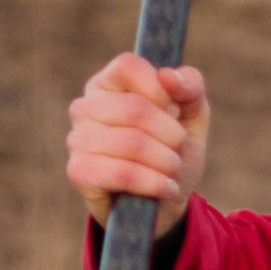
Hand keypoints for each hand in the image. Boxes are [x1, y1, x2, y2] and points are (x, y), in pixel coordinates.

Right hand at [68, 53, 210, 236]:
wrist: (164, 204)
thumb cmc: (173, 151)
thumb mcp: (192, 116)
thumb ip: (190, 87)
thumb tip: (168, 76)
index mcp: (108, 83)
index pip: (128, 65)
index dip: (160, 90)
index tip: (174, 111)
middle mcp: (86, 106)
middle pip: (136, 108)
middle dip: (172, 135)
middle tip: (178, 149)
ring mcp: (78, 139)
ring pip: (133, 143)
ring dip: (167, 162)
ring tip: (173, 171)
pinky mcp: (79, 172)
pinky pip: (123, 173)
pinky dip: (154, 183)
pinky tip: (166, 189)